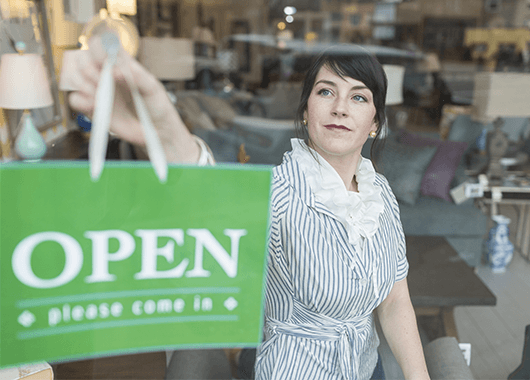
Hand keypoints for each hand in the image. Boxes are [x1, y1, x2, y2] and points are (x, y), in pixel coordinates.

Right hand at [67, 35, 198, 162]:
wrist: (156, 130)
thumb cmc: (157, 105)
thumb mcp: (153, 88)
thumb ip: (137, 76)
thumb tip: (115, 70)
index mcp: (121, 63)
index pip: (102, 43)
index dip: (100, 48)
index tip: (107, 60)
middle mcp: (106, 73)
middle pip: (83, 58)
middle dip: (91, 69)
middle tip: (104, 81)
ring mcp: (97, 90)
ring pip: (74, 76)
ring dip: (84, 84)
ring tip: (100, 95)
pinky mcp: (92, 108)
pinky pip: (74, 99)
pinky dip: (81, 101)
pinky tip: (96, 105)